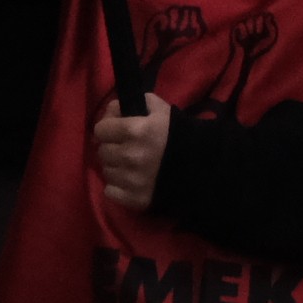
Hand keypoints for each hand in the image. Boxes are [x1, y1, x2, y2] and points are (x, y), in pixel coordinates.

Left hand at [92, 92, 172, 211]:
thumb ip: (136, 103)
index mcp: (135, 130)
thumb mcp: (161, 110)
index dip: (108, 128)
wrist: (202, 167)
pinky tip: (130, 181)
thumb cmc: (179, 135)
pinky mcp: (134, 199)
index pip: (100, 130)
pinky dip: (117, 187)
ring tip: (129, 165)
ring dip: (115, 167)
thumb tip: (114, 109)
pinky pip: (110, 192)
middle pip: (102, 151)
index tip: (115, 131)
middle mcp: (129, 155)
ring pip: (106, 171)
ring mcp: (131, 179)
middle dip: (111, 148)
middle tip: (124, 148)